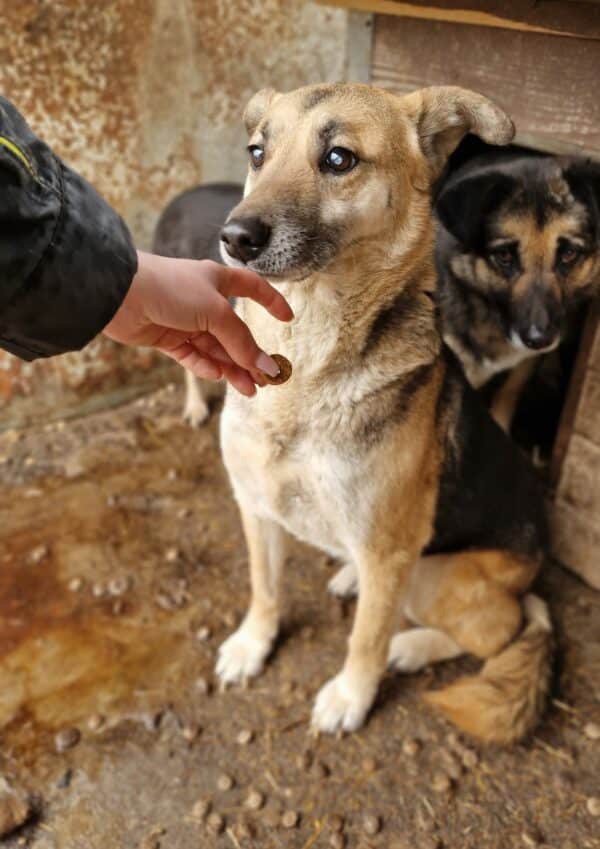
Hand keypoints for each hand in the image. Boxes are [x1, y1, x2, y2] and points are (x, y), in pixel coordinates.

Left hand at [103, 251, 292, 395]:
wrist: (120, 294)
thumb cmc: (170, 289)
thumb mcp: (216, 313)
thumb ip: (242, 343)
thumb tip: (266, 367)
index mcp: (217, 280)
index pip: (252, 288)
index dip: (271, 302)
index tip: (288, 319)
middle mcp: (202, 300)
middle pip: (234, 332)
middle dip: (251, 355)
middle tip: (268, 379)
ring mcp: (184, 320)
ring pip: (215, 349)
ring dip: (233, 369)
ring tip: (250, 390)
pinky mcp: (166, 338)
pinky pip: (193, 357)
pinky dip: (205, 367)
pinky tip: (218, 376)